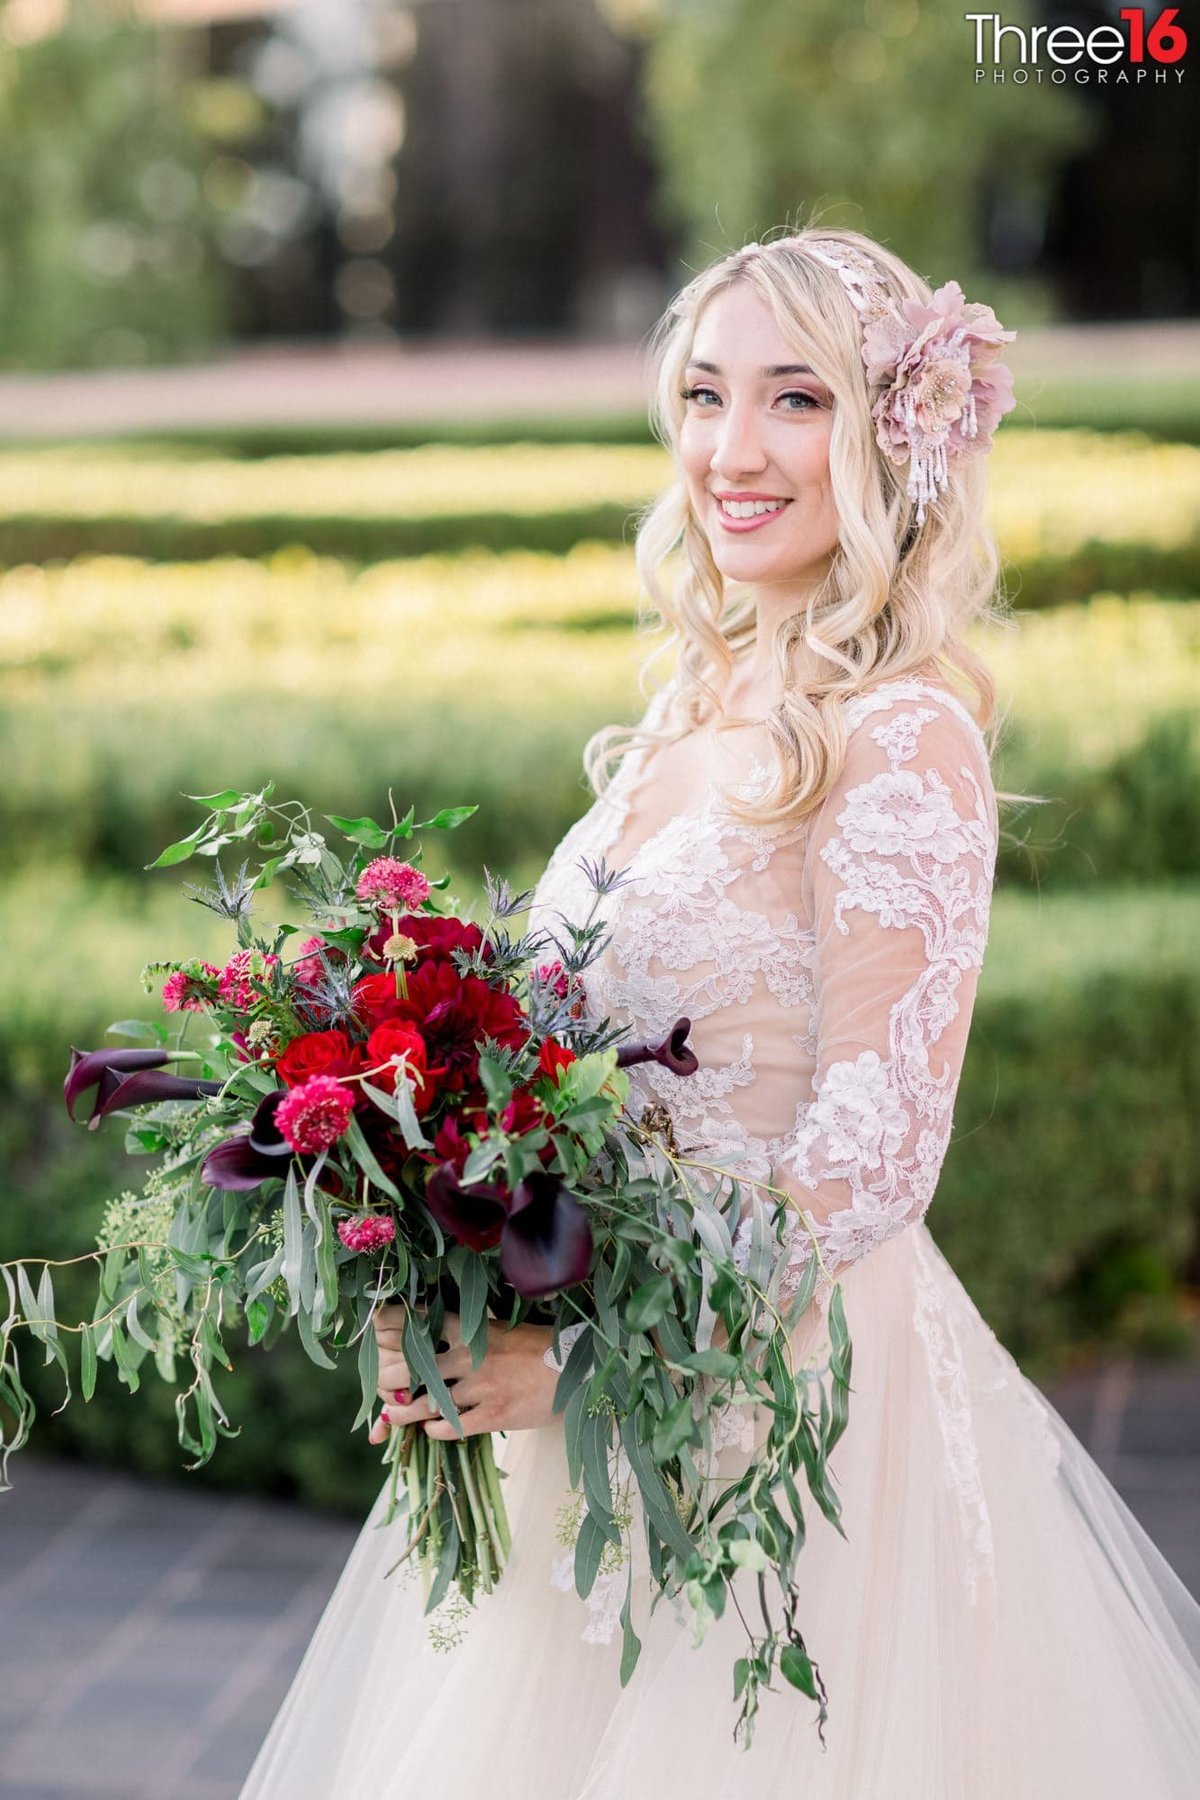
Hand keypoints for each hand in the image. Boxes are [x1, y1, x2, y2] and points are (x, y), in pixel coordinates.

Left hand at [368, 1305, 561, 1442]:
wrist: (577, 1370)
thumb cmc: (542, 1348)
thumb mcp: (505, 1330)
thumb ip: (473, 1335)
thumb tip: (444, 1341)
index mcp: (474, 1331)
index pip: (424, 1322)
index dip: (394, 1325)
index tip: (375, 1329)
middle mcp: (472, 1356)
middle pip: (415, 1368)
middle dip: (391, 1379)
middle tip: (381, 1387)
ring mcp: (482, 1386)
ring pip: (427, 1402)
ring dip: (404, 1411)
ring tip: (394, 1414)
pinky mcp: (494, 1414)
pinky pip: (453, 1426)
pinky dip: (435, 1430)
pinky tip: (431, 1430)